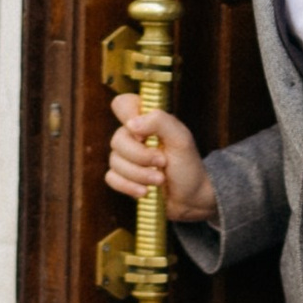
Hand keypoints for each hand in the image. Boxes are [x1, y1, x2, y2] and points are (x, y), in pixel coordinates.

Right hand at [109, 97, 216, 221]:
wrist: (191, 197)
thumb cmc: (188, 165)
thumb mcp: (181, 139)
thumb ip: (160, 122)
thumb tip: (131, 124)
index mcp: (147, 121)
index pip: (123, 104)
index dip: (127, 116)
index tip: (145, 133)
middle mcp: (133, 136)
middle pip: (117, 139)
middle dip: (140, 156)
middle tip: (162, 163)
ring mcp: (126, 157)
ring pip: (114, 161)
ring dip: (139, 174)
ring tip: (160, 180)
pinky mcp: (122, 177)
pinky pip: (111, 178)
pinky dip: (129, 186)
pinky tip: (145, 191)